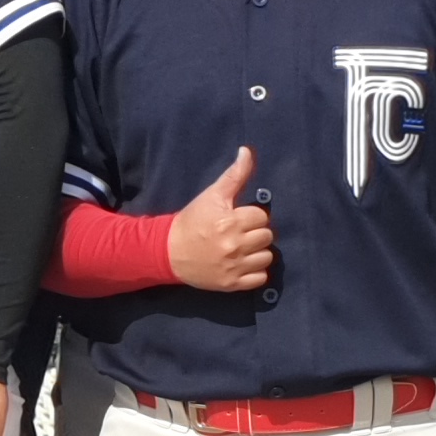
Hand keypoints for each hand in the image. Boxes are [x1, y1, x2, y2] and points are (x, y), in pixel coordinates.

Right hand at [168, 147, 276, 291]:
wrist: (168, 251)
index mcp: (230, 221)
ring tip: (242, 249)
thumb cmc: (192, 221)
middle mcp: (234, 245)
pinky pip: (260, 278)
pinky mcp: (232, 284)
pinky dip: (255, 272)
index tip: (237, 218)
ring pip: (266, 257)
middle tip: (239, 234)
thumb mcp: (212, 195)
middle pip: (267, 236)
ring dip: (257, 253)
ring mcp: (234, 266)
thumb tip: (247, 151)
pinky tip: (242, 264)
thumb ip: (234, 175)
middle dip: (255, 233)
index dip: (250, 216)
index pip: (261, 216)